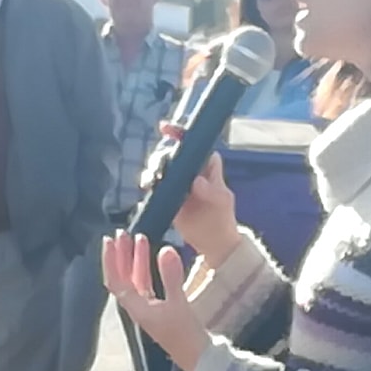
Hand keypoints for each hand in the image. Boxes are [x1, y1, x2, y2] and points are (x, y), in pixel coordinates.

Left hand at [103, 233, 208, 370]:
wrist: (199, 357)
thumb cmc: (186, 335)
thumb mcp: (179, 304)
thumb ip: (171, 277)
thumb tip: (165, 249)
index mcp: (136, 308)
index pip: (116, 280)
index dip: (111, 260)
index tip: (110, 240)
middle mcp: (137, 308)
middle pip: (123, 278)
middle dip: (122, 255)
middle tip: (123, 233)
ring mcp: (147, 309)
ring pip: (135, 280)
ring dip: (134, 260)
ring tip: (139, 238)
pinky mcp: (158, 310)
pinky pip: (146, 285)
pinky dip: (146, 270)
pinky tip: (152, 257)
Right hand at [150, 127, 239, 265]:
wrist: (212, 241)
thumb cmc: (222, 217)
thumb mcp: (221, 202)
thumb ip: (210, 191)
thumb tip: (196, 182)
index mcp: (207, 163)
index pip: (193, 142)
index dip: (179, 132)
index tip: (165, 129)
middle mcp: (190, 168)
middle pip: (171, 151)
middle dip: (162, 155)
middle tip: (160, 169)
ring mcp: (177, 180)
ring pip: (160, 165)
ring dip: (153, 168)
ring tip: (154, 179)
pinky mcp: (167, 193)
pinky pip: (154, 182)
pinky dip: (148, 181)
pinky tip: (148, 185)